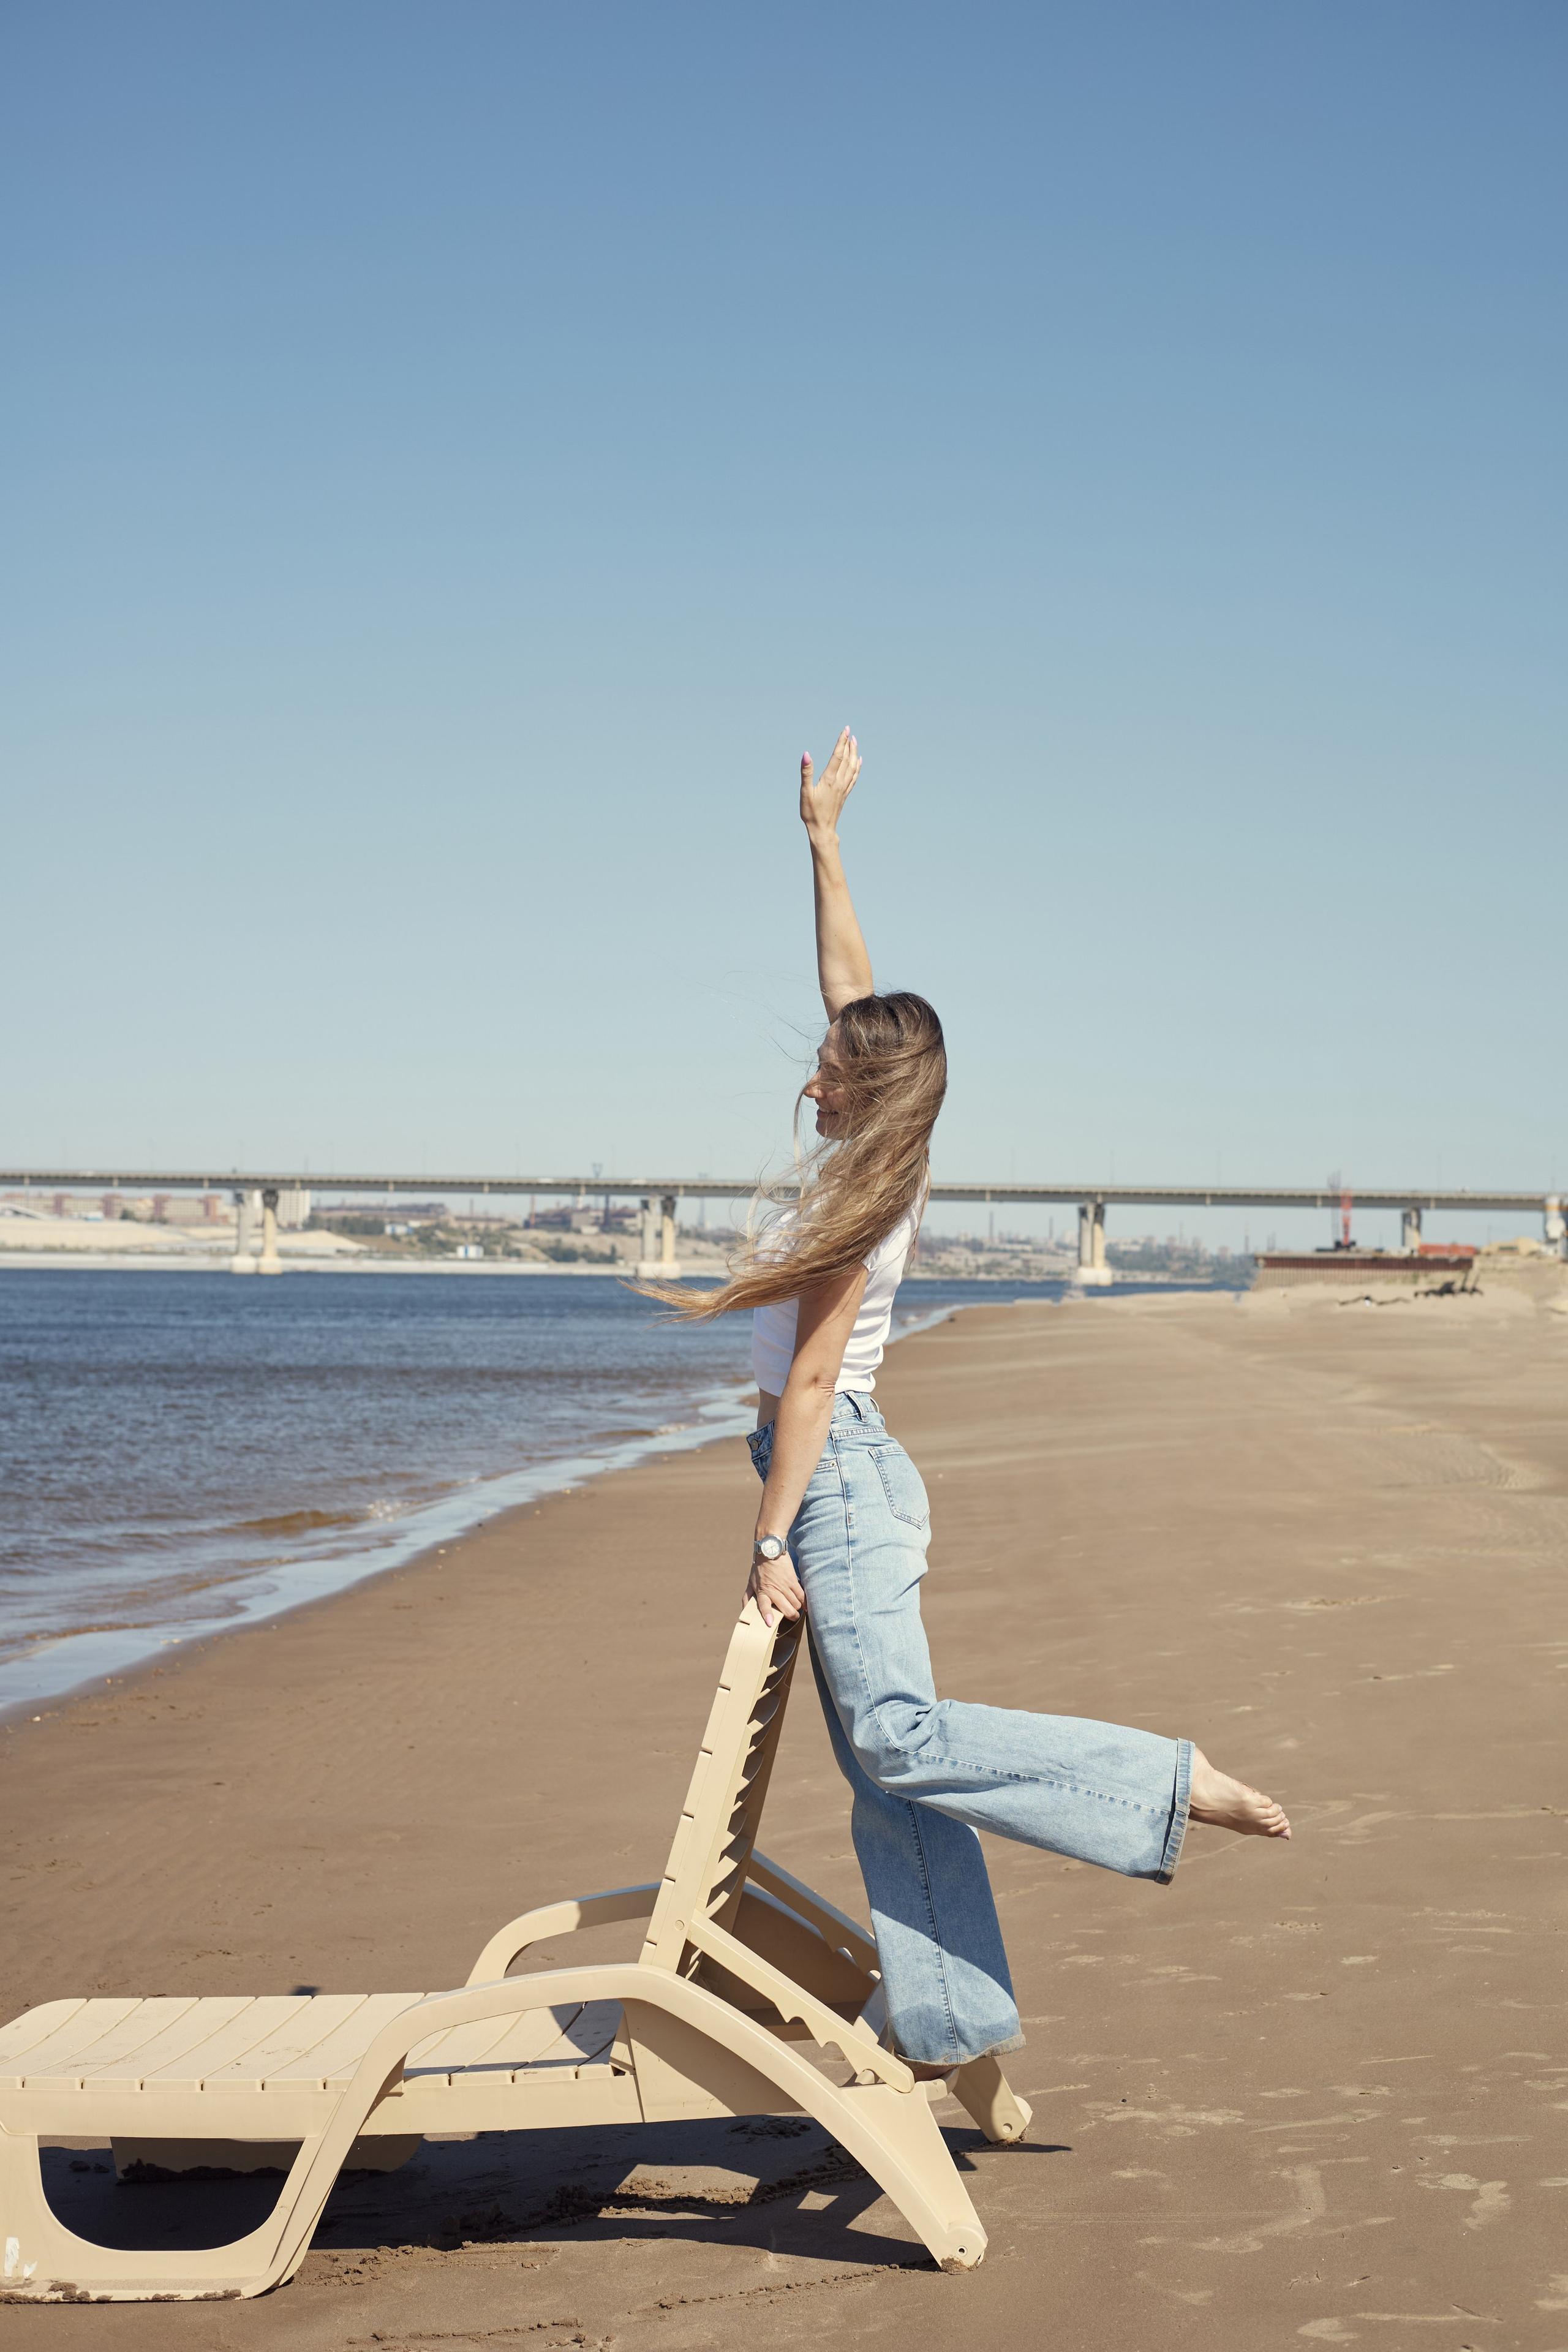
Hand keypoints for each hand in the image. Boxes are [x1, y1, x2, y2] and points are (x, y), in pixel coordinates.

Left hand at [746, 1552, 804, 1628]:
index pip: (764, 1606)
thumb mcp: (750, 1583)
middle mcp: (774, 1590)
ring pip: (795, 1604)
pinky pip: (801, 1595)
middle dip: (792, 1617)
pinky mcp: (793, 1580)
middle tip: (792, 1618)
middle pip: (786, 1609)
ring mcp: (785, 1586)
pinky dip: (804, 1602)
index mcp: (762, 1591)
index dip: (767, 1615)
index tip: (770, 1623)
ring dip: (797, 1609)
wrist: (769, 1551)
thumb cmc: (759, 1568)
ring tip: (796, 1610)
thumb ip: (747, 1598)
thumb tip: (744, 1611)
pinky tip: (805, 1606)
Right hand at [800, 729, 860, 843]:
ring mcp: (843, 788)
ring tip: (855, 742)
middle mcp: (839, 782)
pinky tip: (859, 761)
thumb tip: (806, 754)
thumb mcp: (805, 792)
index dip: (842, 741)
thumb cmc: (811, 813)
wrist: (822, 830)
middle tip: (850, 732)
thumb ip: (806, 772)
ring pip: (852, 766)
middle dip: (849, 744)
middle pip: (847, 759)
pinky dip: (857, 767)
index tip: (845, 730)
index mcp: (829, 780)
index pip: (838, 756)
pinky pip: (854, 777)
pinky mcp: (844, 794)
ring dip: (854, 753)